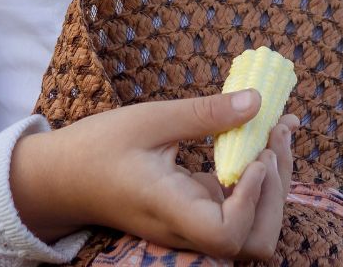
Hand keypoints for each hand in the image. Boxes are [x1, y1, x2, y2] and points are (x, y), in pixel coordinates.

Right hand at [11, 89, 297, 260]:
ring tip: (277, 131)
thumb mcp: (150, 120)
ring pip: (254, 229)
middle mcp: (187, 229)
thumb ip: (204, 114)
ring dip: (275, 184)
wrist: (64, 178)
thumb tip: (258, 101)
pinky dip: (260, 175)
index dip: (251, 201)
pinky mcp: (197, 212)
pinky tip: (265, 135)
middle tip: (278, 131)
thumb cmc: (99, 147)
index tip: (255, 155)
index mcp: (170, 210)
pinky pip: (240, 207)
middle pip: (254, 241)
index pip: (226, 235)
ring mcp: (195, 225)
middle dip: (277, 189)